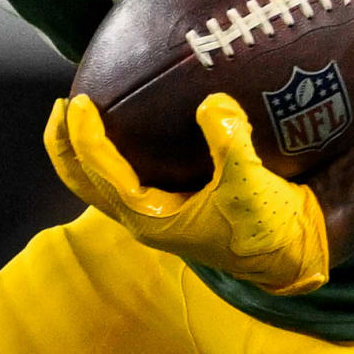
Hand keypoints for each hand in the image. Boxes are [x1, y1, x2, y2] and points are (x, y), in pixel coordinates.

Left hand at [43, 93, 329, 295]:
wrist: (292, 252)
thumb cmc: (269, 229)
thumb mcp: (251, 185)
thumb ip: (230, 143)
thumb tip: (212, 102)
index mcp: (149, 219)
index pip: (100, 173)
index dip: (83, 137)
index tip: (79, 102)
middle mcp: (144, 217)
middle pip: (84, 181)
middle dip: (64, 146)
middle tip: (60, 105)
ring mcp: (156, 211)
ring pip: (101, 180)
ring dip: (85, 148)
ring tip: (83, 109)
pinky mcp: (174, 202)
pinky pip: (132, 171)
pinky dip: (121, 147)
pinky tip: (136, 115)